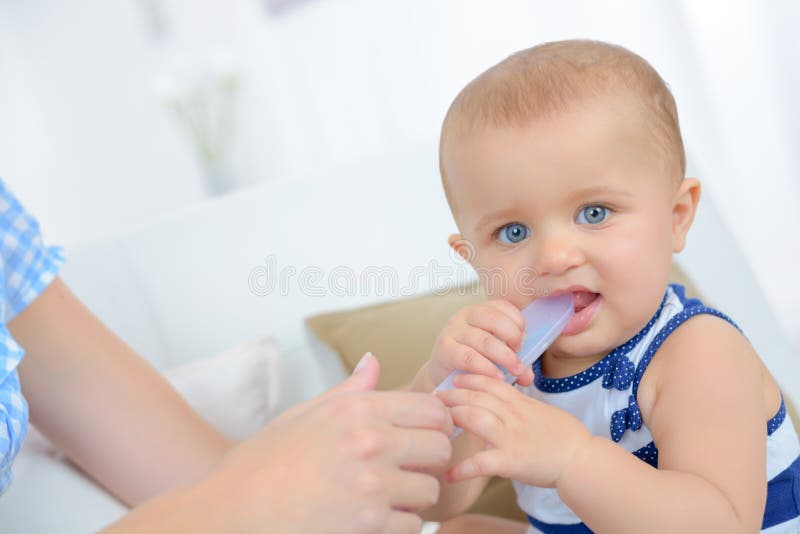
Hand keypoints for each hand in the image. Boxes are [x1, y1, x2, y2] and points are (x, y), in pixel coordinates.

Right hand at [200, 353, 453, 533]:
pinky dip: (400, 524)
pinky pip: (413, 525)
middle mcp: (371, 441)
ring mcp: (372, 485)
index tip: (421, 436)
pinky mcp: (369, 524)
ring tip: (389, 494)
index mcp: (358, 408)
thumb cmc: (265, 461)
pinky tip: (375, 518)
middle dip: (429, 459)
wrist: (234, 509)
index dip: (433, 424)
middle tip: (408, 468)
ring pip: (431, 489)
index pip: (433, 409)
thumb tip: (374, 361)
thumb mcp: (303, 412)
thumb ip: (349, 389)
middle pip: (441, 447)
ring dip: (415, 495)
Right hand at [426, 299, 531, 387]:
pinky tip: (497, 377)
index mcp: (481, 310)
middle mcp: (465, 315)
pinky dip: (486, 368)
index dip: (518, 323)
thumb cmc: (475, 362)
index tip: (523, 343)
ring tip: (515, 371)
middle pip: (493, 319)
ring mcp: (452, 330)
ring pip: (484, 340)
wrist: (444, 376)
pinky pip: (468, 357)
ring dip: (504, 356)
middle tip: (520, 358)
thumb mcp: (496, 357)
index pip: (502, 306)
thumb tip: (528, 376)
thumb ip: (514, 361)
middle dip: (513, 338)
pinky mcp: (444, 349)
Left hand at [436, 373, 590, 487]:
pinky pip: (482, 463)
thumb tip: (504, 400)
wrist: (582, 458)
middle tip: (434, 397)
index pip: (490, 383)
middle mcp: (513, 415)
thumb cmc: (566, 436)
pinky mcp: (511, 461)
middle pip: (476, 397)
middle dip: (452, 395)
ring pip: (475, 418)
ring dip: (453, 417)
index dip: (469, 379)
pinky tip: (449, 474)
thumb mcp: (541, 410)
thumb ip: (520, 405)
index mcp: (520, 403)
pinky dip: (462, 469)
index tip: (454, 379)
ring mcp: (510, 437)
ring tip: (435, 423)